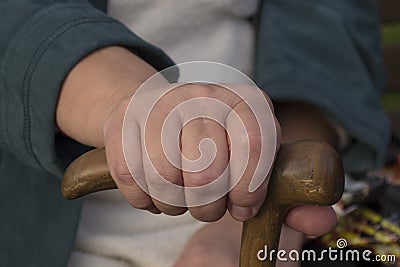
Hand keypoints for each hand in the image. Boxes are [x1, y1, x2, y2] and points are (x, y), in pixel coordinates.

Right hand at [101, 82, 279, 221]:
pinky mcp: (124, 120)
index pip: (253, 145)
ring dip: (174, 204)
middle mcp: (201, 95)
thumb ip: (255, 176)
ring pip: (165, 179)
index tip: (240, 207)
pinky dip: (144, 198)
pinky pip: (131, 178)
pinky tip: (154, 192)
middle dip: (207, 206)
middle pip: (205, 173)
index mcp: (240, 100)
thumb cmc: (208, 137)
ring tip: (180, 197)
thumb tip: (243, 209)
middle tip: (206, 206)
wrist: (158, 108)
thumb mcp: (241, 147)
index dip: (248, 189)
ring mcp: (160, 104)